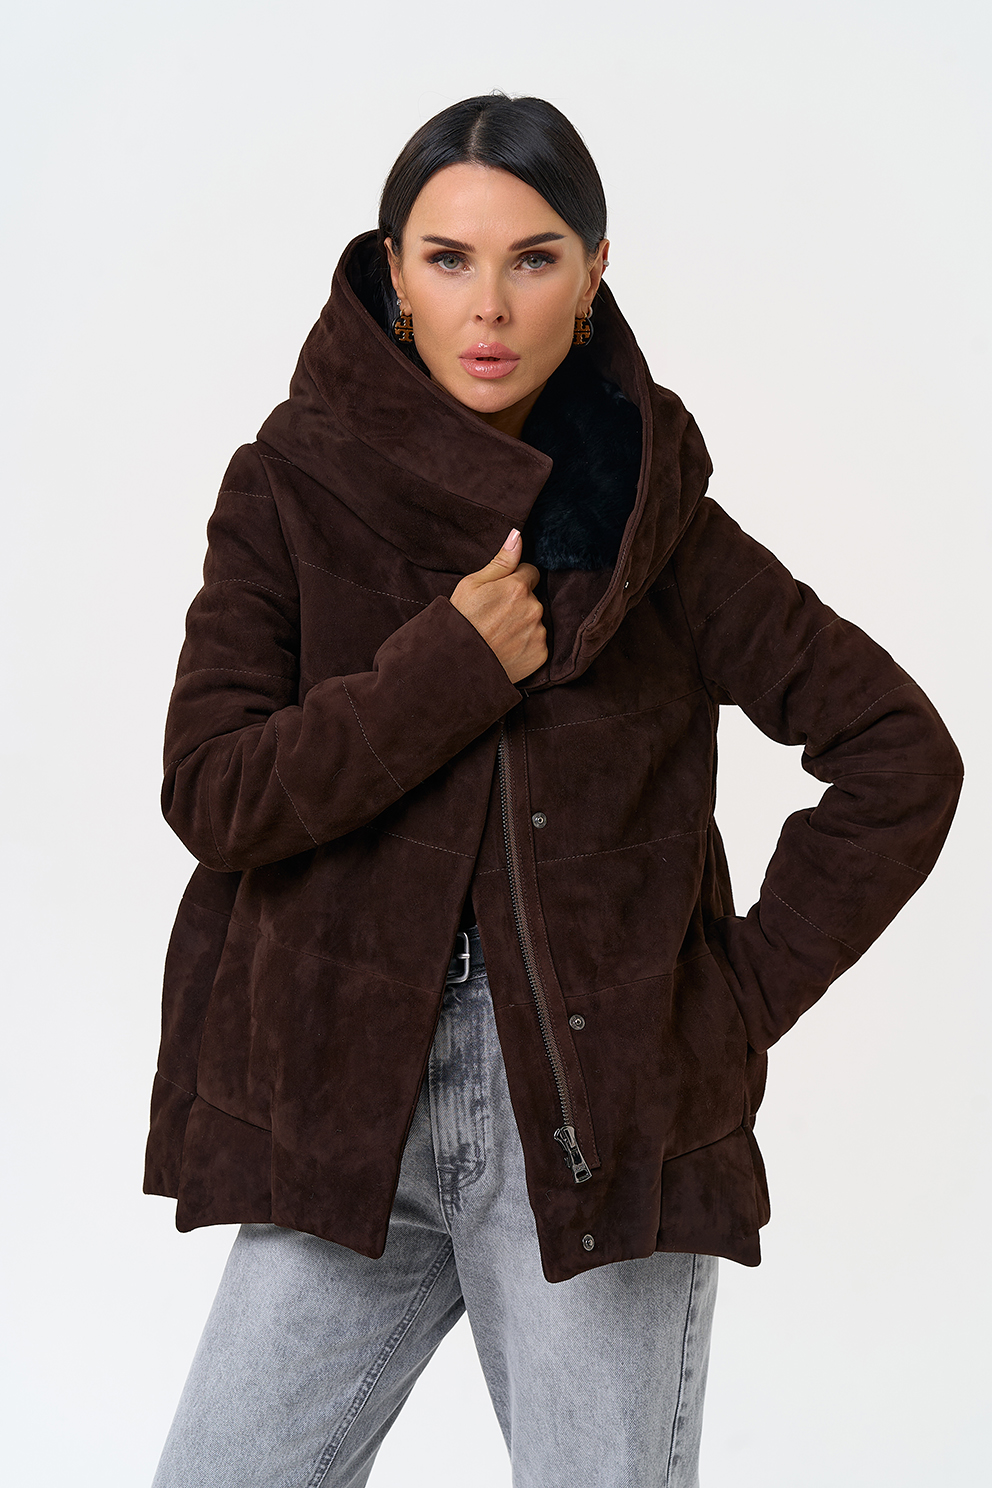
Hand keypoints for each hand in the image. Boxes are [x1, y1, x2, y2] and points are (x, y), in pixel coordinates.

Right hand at [449, 529, 547, 684]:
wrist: (457, 664)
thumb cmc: (460, 621)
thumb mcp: (471, 585)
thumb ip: (500, 561)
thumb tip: (518, 535)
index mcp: (517, 587)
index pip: (530, 572)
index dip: (515, 581)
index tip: (500, 594)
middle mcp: (533, 608)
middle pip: (533, 597)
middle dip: (519, 603)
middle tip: (496, 617)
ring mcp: (538, 633)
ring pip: (536, 621)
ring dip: (523, 624)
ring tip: (499, 635)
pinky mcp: (540, 655)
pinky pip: (537, 643)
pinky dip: (526, 646)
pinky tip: (507, 649)